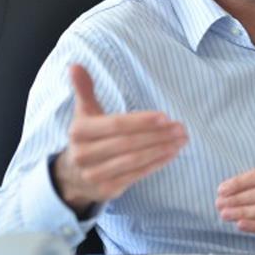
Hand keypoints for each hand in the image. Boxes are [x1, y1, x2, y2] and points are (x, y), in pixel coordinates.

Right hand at [53, 64, 187, 213]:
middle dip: (158, 135)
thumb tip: (75, 65)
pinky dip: (156, 164)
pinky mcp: (106, 190)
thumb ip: (84, 89)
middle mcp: (84, 154)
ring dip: (161, 149)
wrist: (72, 175)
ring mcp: (94, 174)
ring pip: (134, 160)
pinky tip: (171, 154)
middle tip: (181, 128)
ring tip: (182, 140)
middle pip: (128, 143)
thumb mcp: (84, 113)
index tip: (165, 116)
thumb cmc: (87, 138)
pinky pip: (136, 175)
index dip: (141, 121)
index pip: (116, 125)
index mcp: (79, 131)